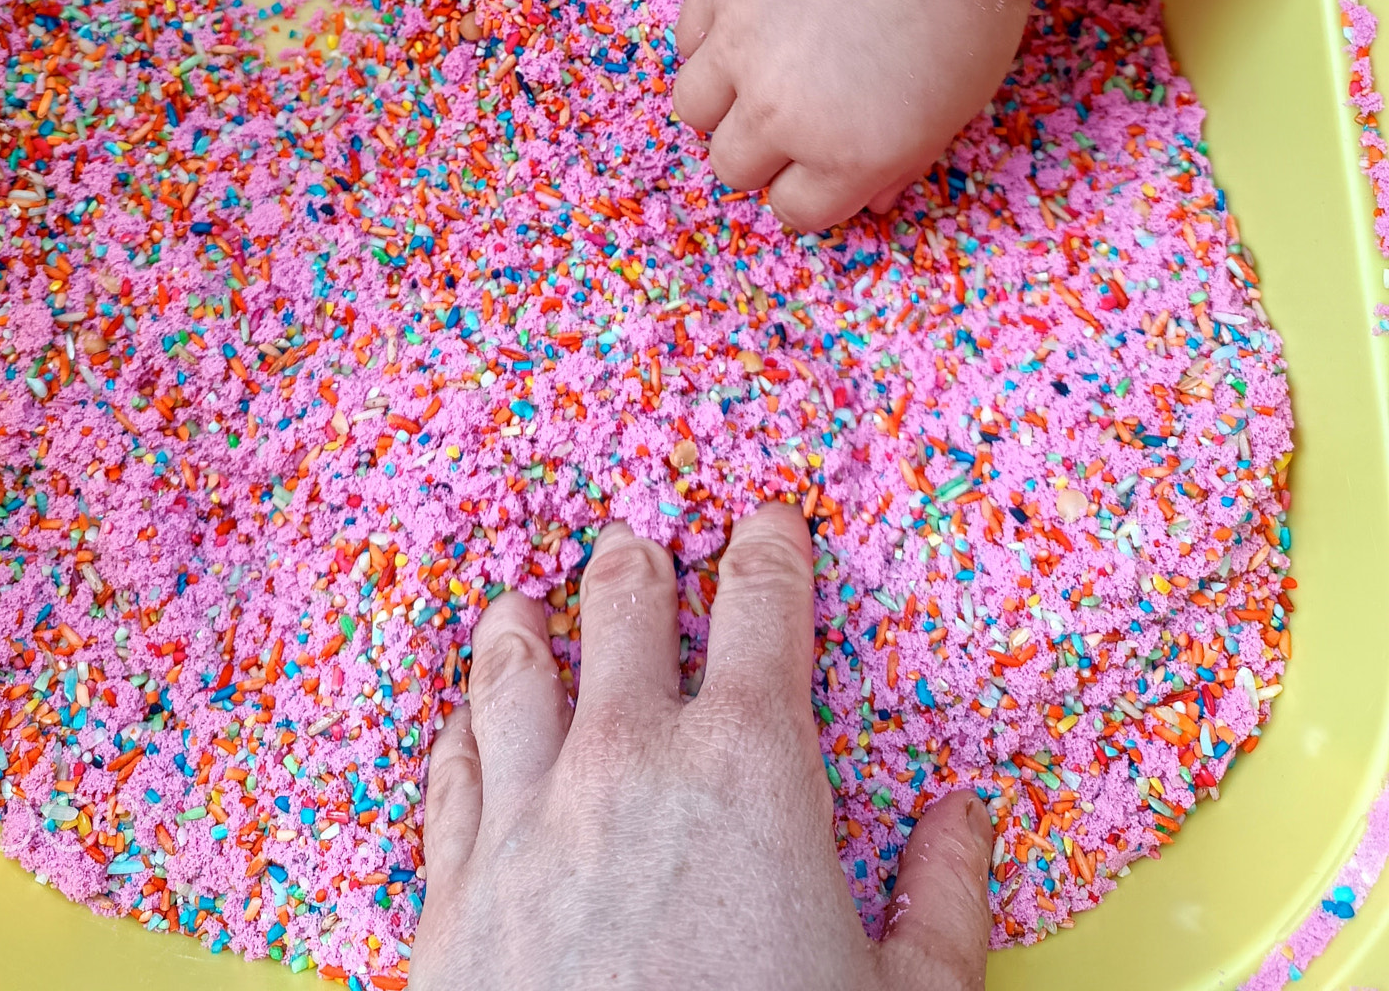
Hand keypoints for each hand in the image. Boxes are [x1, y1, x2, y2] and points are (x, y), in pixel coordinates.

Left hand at [410, 504, 991, 990]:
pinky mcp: (454, 888)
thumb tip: (966, 814)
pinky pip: (450, 772)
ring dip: (525, 622)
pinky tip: (466, 725)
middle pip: (619, 601)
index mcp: (749, 763)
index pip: (761, 603)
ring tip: (524, 601)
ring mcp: (528, 815)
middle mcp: (629, 758)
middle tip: (639, 547)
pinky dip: (463, 732)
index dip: (769, 544)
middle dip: (635, 563)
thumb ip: (944, 898)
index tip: (768, 519)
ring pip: (513, 667)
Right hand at [671, 0, 1026, 232]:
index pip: (792, 210)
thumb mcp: (951, 111)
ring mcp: (742, 49)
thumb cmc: (967, 11)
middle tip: (793, 114)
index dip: (808, 189)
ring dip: (722, 102)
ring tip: (757, 72)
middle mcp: (782, 114)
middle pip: (732, 167)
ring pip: (693, 109)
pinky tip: (748, 25)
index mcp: (846, 158)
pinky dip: (710, 41)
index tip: (821, 161)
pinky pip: (687, 39)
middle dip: (762, 152)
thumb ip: (900, 163)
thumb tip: (868, 199)